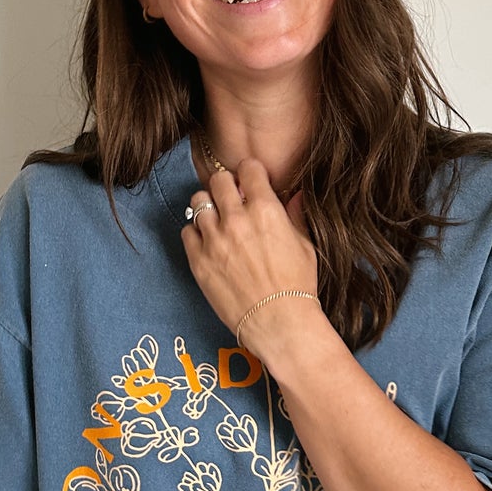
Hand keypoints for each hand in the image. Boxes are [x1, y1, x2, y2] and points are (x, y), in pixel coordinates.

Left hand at [181, 157, 319, 360]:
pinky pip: (187, 231)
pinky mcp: (198, 260)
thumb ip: (295, 215)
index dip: (251, 173)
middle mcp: (236, 219)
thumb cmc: (297, 286)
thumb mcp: (305, 245)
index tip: (251, 182)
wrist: (278, 322)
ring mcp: (213, 239)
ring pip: (198, 202)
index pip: (248, 168)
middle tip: (232, 199)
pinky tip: (208, 243)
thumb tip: (295, 196)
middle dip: (226, 185)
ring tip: (218, 221)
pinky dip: (196, 233)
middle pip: (218, 180)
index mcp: (265, 210)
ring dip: (209, 207)